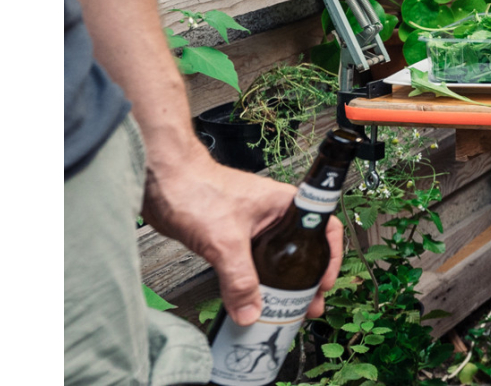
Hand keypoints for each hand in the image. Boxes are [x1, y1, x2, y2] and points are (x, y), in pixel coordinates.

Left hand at [142, 148, 343, 324]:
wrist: (159, 180)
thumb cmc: (195, 188)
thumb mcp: (225, 240)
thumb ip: (239, 279)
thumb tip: (250, 311)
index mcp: (286, 205)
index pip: (325, 229)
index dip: (330, 256)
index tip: (325, 282)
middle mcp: (274, 215)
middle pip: (301, 251)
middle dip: (306, 280)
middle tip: (308, 304)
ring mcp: (252, 227)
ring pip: (275, 260)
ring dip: (280, 285)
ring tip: (282, 308)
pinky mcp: (230, 238)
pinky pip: (250, 265)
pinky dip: (254, 283)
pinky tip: (251, 298)